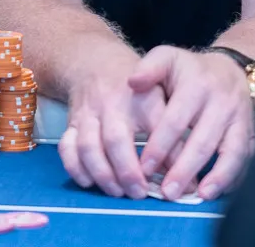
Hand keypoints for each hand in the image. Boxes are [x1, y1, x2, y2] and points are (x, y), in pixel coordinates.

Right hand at [58, 58, 165, 199]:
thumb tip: (187, 180)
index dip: (164, 154)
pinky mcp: (72, 122)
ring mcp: (90, 113)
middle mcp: (115, 103)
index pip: (157, 125)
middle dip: (128, 171)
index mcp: (145, 96)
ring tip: (118, 192)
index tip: (171, 180)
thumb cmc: (139, 87)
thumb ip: (175, 134)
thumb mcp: (163, 97)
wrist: (98, 63)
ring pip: (89, 147)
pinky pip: (67, 148)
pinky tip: (90, 182)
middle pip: (116, 139)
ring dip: (103, 175)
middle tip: (140, 193)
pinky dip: (76, 169)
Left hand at [128, 47, 254, 201]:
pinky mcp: (251, 133)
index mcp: (198, 84)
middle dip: (185, 169)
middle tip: (167, 193)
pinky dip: (233, 177)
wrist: (232, 70)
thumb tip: (132, 82)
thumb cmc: (191, 70)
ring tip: (198, 197)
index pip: (176, 119)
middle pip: (203, 141)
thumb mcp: (169, 57)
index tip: (144, 168)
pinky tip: (218, 192)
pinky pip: (245, 158)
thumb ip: (149, 68)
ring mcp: (240, 119)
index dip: (160, 146)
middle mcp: (222, 102)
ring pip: (231, 152)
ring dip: (216, 177)